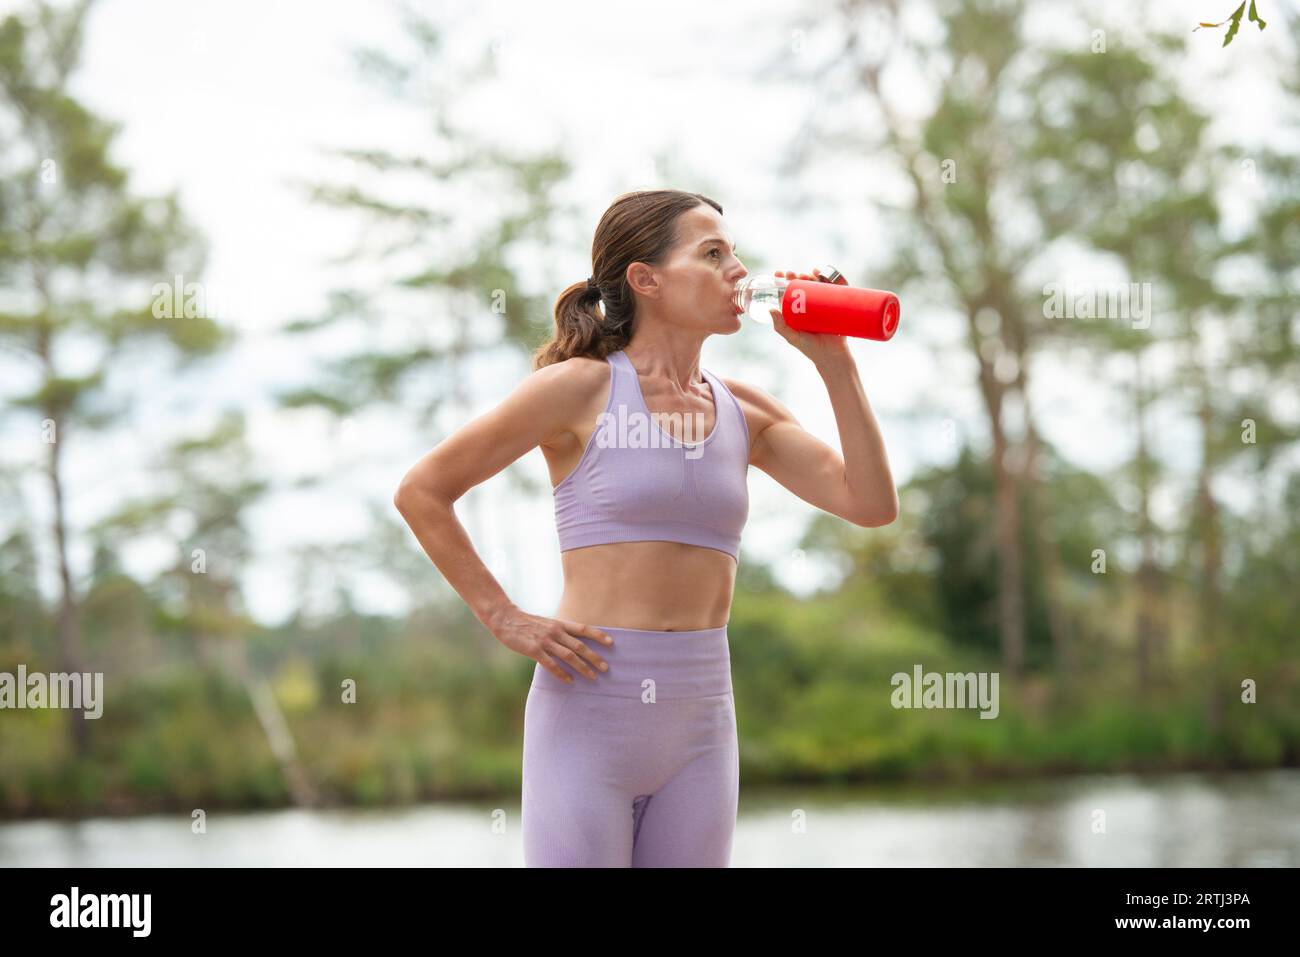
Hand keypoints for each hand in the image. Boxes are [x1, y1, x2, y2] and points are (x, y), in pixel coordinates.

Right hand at [489, 607, 612, 682]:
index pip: (584, 629)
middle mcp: (555, 631)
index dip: (599, 635)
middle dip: (594, 657)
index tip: (612, 643)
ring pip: (569, 656)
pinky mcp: (534, 650)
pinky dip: (561, 673)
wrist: (505, 618)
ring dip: (582, 667)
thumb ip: (559, 631)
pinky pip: (551, 664)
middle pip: (580, 645)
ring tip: (593, 677)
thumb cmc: (526, 622)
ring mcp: (545, 641)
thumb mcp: (546, 623)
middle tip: (606, 668)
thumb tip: (573, 642)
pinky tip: (569, 681)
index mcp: (560, 623)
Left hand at [770, 267, 851, 366]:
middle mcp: (811, 305)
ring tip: (807, 275)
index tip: (779, 273)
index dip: (783, 281)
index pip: (789, 291)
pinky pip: (835, 287)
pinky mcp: (838, 304)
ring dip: (811, 275)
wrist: (832, 355)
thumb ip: (781, 326)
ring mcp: (825, 304)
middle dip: (797, 276)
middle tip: (793, 275)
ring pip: (818, 284)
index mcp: (798, 310)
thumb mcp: (793, 337)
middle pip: (803, 285)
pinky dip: (829, 276)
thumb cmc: (810, 348)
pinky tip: (821, 272)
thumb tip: (770, 309)